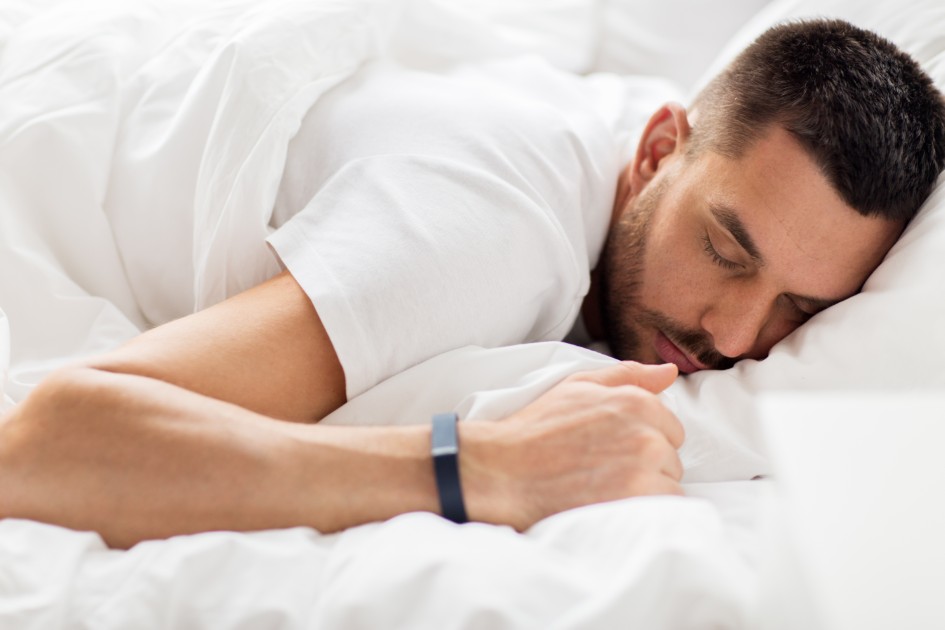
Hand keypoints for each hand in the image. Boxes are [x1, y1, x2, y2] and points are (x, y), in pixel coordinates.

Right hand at [460, 361, 683, 530]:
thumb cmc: (537, 428)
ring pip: (669, 485)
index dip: (643, 440)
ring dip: (646, 490)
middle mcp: (646, 433)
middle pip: (671, 457)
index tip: (614, 449)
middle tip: (604, 470)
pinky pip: (664, 509)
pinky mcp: (636, 501)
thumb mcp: (579, 387)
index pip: (670, 428)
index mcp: (636, 402)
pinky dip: (645, 511)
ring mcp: (643, 468)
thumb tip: (670, 371)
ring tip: (606, 489)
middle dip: (646, 465)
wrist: (505, 471)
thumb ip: (629, 376)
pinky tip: (613, 504)